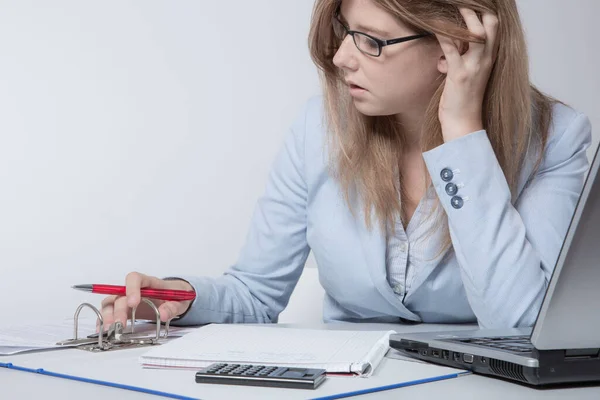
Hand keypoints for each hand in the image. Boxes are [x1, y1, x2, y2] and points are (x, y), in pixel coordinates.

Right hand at [98, 272, 193, 330]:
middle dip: (118, 309)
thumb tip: (163, 314)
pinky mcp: (124, 309)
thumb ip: (173, 307)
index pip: (135, 278)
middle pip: (120, 294)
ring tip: (109, 329)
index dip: (131, 289)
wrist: (175, 298)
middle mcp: (134, 289)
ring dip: (108, 315)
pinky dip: (104, 320)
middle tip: (120, 324)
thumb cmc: (176, 296)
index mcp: (149, 283)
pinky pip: (110, 312)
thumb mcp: (180, 301)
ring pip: (111, 302)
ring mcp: (127, 299)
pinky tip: (102, 330)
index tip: (133, 303)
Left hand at [436, 8, 498, 141]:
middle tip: (459, 8)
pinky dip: (442, 35)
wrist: (463, 124)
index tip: (469, 10)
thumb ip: (461, 58)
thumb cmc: (463, 100)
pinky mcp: (459, 74)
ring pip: (474, 32)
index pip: (495, 28)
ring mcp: (474, 66)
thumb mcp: (466, 74)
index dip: (484, 15)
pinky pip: (451, 48)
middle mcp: (486, 59)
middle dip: (475, 12)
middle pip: (490, 24)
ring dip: (460, 19)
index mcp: (490, 58)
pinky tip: (433, 29)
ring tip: (446, 13)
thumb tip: (447, 48)